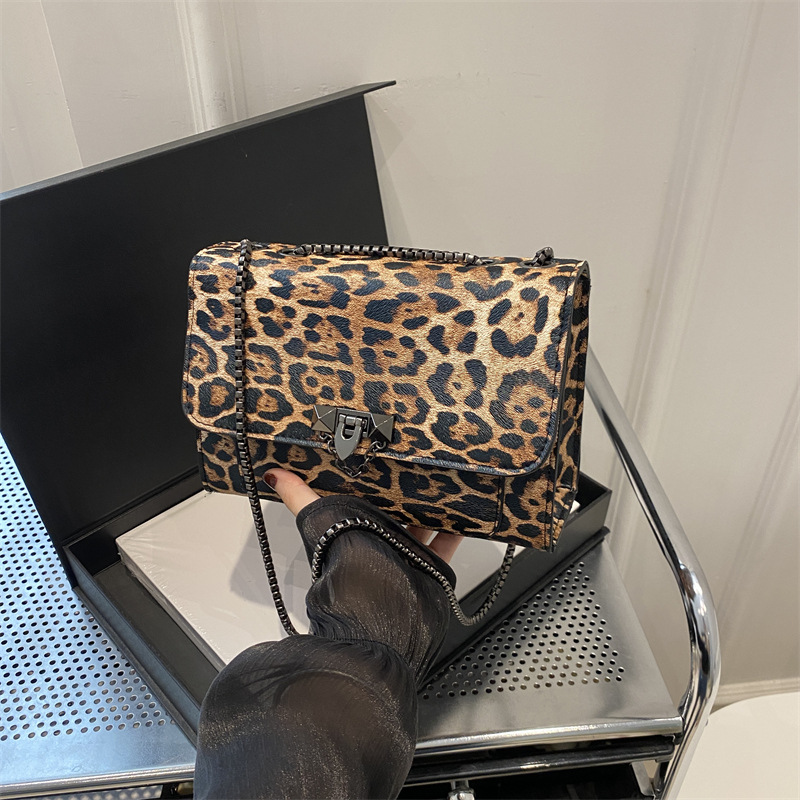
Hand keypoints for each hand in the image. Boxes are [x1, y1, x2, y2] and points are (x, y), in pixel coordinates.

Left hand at [264, 469, 461, 563]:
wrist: (378, 621)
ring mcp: (408, 557)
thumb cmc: (348, 574)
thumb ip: (300, 499)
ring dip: (434, 506)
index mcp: (359, 530)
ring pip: (424, 525)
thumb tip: (274, 476)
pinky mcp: (430, 568)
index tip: (386, 459)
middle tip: (421, 462)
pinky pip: (447, 544)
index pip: (369, 500)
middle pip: (398, 512)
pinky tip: (466, 512)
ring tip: (445, 481)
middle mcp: (383, 544)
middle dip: (408, 491)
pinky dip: (458, 529)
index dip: (377, 482)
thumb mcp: (322, 521)